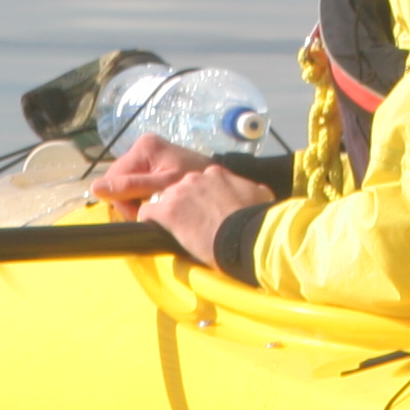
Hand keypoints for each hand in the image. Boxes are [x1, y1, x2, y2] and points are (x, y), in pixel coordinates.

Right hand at [96, 132, 217, 211]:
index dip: (122, 200)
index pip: (114, 177)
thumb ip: (130, 187)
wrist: (219, 187)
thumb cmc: (194, 185)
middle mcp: (144, 145)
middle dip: (129, 199)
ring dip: (136, 199)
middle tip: (149, 212)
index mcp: (144, 147)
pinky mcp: (156, 162)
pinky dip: (144, 194)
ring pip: (127, 182)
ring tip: (155, 207)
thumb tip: (95, 188)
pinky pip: (138, 181)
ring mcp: (150, 153)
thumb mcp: (162, 188)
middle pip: (119, 179)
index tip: (140, 214)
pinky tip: (157, 201)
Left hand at [143, 158, 272, 263]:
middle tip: (192, 223)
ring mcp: (178, 192)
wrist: (245, 235)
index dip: (200, 198)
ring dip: (168, 213)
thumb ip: (253, 190)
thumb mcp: (262, 196)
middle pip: (180, 189)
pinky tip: (157, 232)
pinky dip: (150, 221)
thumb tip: (257, 191)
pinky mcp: (166, 210)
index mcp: (216, 173)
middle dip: (184, 205)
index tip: (206, 212)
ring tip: (178, 231)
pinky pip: (148, 212)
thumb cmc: (256, 218)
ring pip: (163, 199)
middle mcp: (194, 177)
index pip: (200, 182)